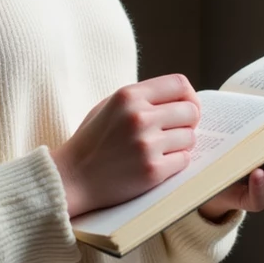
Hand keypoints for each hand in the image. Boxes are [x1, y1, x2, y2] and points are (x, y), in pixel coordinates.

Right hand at [50, 74, 200, 218]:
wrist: (72, 178)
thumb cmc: (92, 141)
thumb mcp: (110, 106)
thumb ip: (141, 97)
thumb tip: (181, 97)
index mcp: (128, 96)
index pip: (180, 84)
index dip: (190, 96)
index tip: (187, 108)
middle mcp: (139, 117)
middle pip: (191, 111)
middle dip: (188, 122)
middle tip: (176, 132)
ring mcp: (146, 144)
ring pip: (190, 137)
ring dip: (181, 145)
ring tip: (162, 150)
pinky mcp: (152, 170)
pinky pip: (184, 160)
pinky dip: (176, 163)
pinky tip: (158, 164)